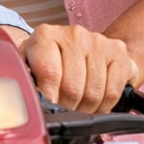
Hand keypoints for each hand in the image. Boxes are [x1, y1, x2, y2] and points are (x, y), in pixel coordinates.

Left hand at [11, 24, 137, 113]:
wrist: (79, 47)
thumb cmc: (50, 61)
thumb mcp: (29, 67)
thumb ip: (25, 80)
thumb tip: (28, 100)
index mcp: (45, 36)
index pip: (49, 73)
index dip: (50, 97)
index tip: (49, 106)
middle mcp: (73, 34)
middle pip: (72, 87)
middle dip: (68, 107)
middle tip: (65, 108)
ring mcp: (98, 41)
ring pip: (94, 93)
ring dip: (86, 109)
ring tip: (78, 106)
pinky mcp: (118, 51)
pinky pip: (113, 91)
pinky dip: (104, 106)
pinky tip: (96, 102)